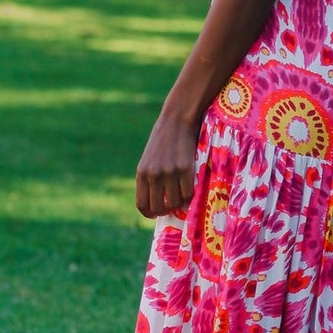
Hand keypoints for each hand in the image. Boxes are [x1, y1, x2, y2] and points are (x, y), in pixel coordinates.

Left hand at [135, 103, 198, 218]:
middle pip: (158, 208)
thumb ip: (151, 178)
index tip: (156, 214)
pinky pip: (188, 193)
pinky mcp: (185, 168)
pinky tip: (191, 189)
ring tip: (182, 196)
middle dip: (166, 211)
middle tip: (172, 206)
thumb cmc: (164, 138)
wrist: (178, 118)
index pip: (142, 204)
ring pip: (174, 203)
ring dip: (179, 203)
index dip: (149, 213)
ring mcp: (169, 172)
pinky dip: (190, 196)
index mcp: (142, 173)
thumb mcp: (150, 158)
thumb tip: (158, 201)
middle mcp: (153, 175)